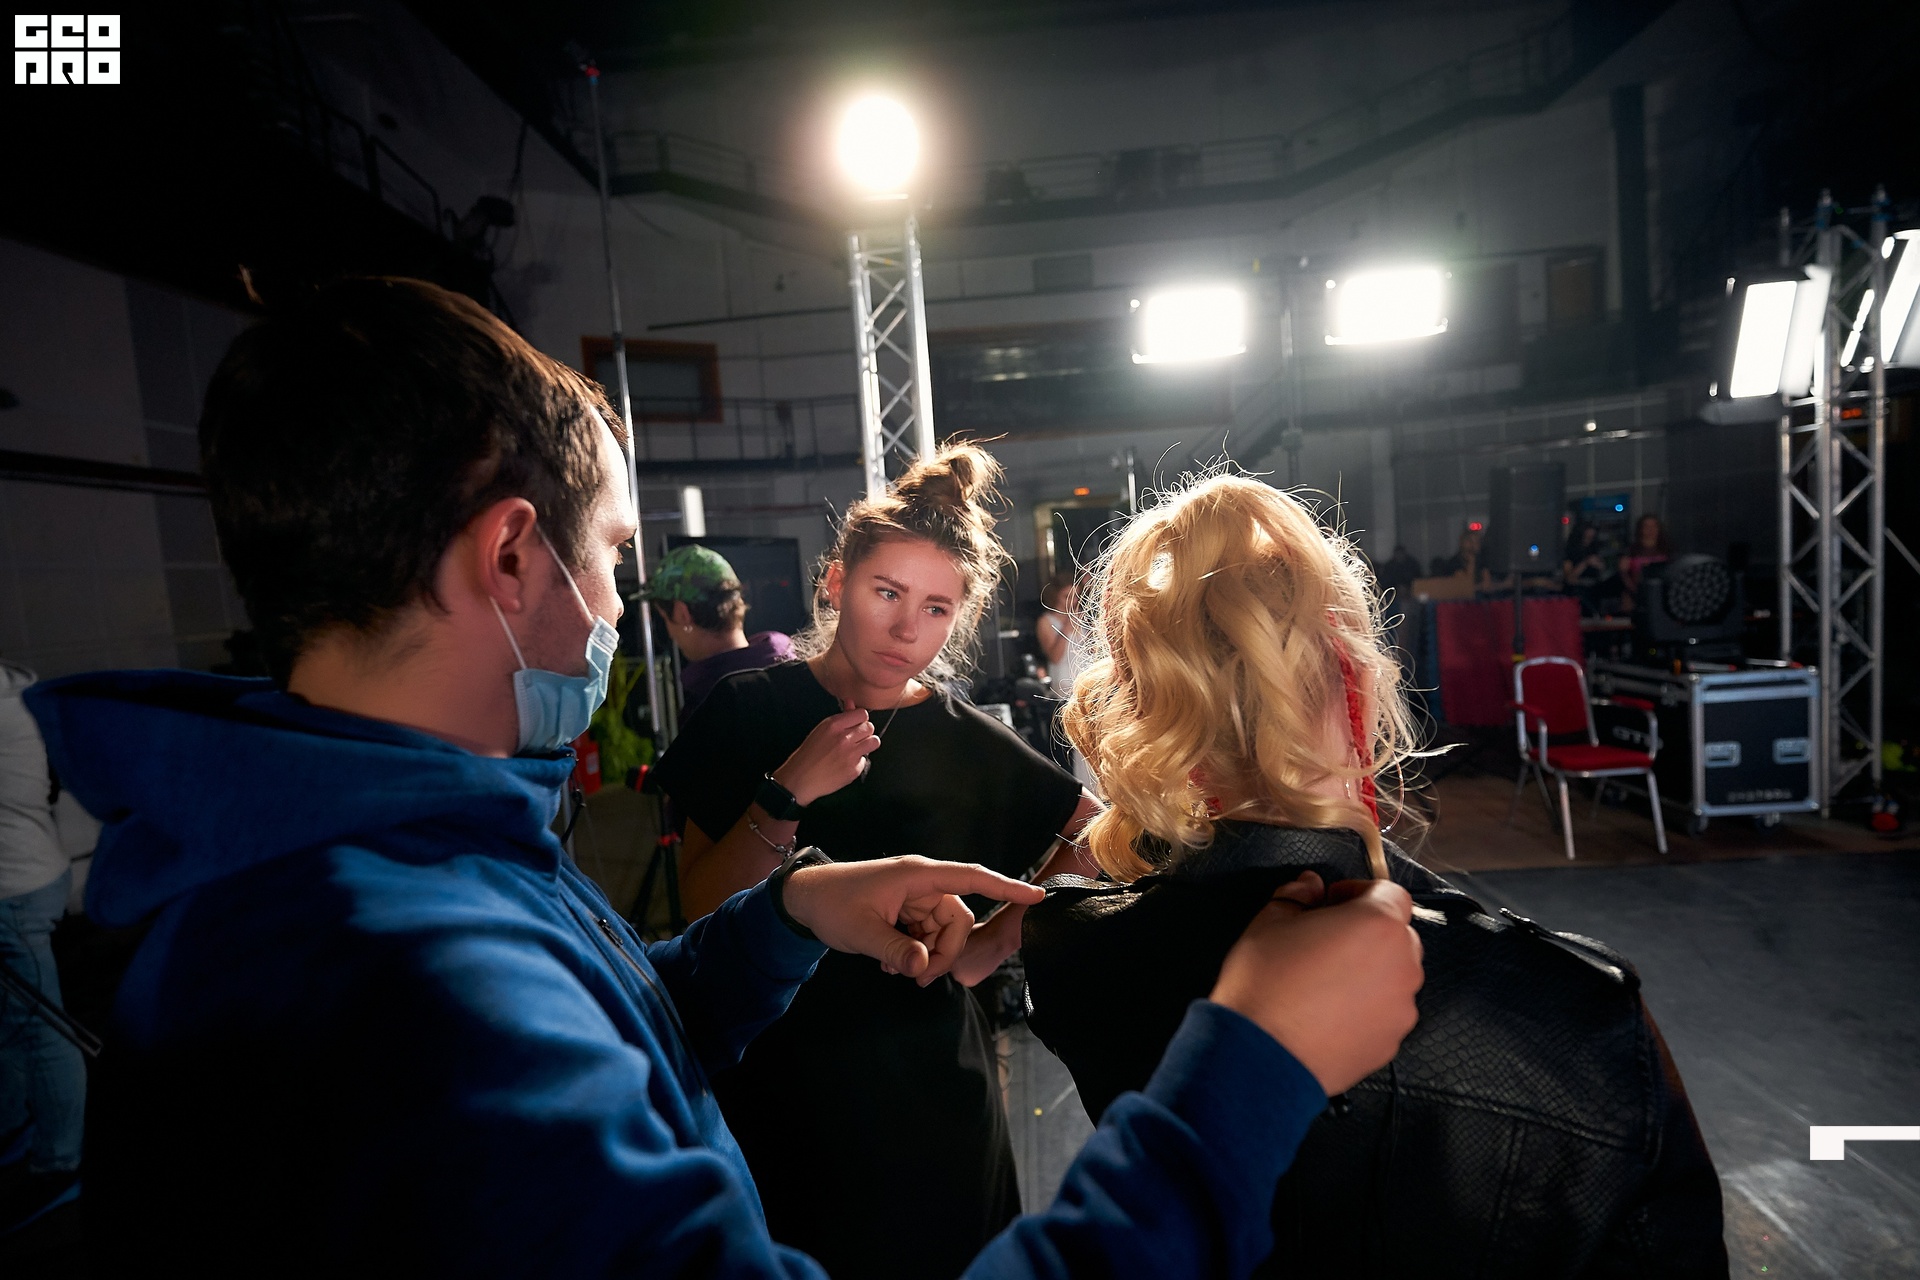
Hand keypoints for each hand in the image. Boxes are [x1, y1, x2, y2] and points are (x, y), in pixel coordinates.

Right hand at [773, 704, 880, 805]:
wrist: (801, 778)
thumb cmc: (809, 753)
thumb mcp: (822, 729)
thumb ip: (841, 717)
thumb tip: (852, 703)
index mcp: (834, 725)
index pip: (863, 714)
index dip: (860, 719)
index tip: (856, 724)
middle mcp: (844, 738)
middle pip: (870, 727)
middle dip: (864, 731)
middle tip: (855, 737)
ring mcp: (850, 755)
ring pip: (874, 742)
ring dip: (867, 744)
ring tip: (856, 748)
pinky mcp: (854, 770)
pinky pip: (864, 760)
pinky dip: (857, 762)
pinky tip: (845, 763)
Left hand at [782, 856, 1045, 986]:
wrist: (803, 899)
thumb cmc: (832, 904)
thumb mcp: (861, 932)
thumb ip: (895, 949)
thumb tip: (924, 967)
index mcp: (917, 876)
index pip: (971, 878)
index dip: (1005, 887)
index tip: (1036, 896)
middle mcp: (922, 883)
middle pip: (957, 919)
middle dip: (945, 952)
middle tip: (919, 978)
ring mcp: (915, 898)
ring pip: (943, 931)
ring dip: (929, 956)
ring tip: (898, 972)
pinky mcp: (907, 912)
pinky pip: (927, 934)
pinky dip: (917, 953)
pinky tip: (895, 965)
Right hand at [1210, 874, 1422, 1095]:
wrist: (1260, 1055)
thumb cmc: (1265, 983)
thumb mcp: (1269, 923)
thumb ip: (1296, 896)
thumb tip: (1309, 887)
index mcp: (1378, 925)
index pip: (1390, 893)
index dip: (1360, 891)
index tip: (1333, 901)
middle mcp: (1402, 965)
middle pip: (1397, 936)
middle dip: (1367, 932)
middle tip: (1327, 940)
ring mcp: (1400, 1009)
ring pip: (1393, 977)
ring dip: (1369, 971)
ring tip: (1325, 983)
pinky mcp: (1390, 1043)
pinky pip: (1384, 1013)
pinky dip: (1365, 1008)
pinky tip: (1327, 1014)